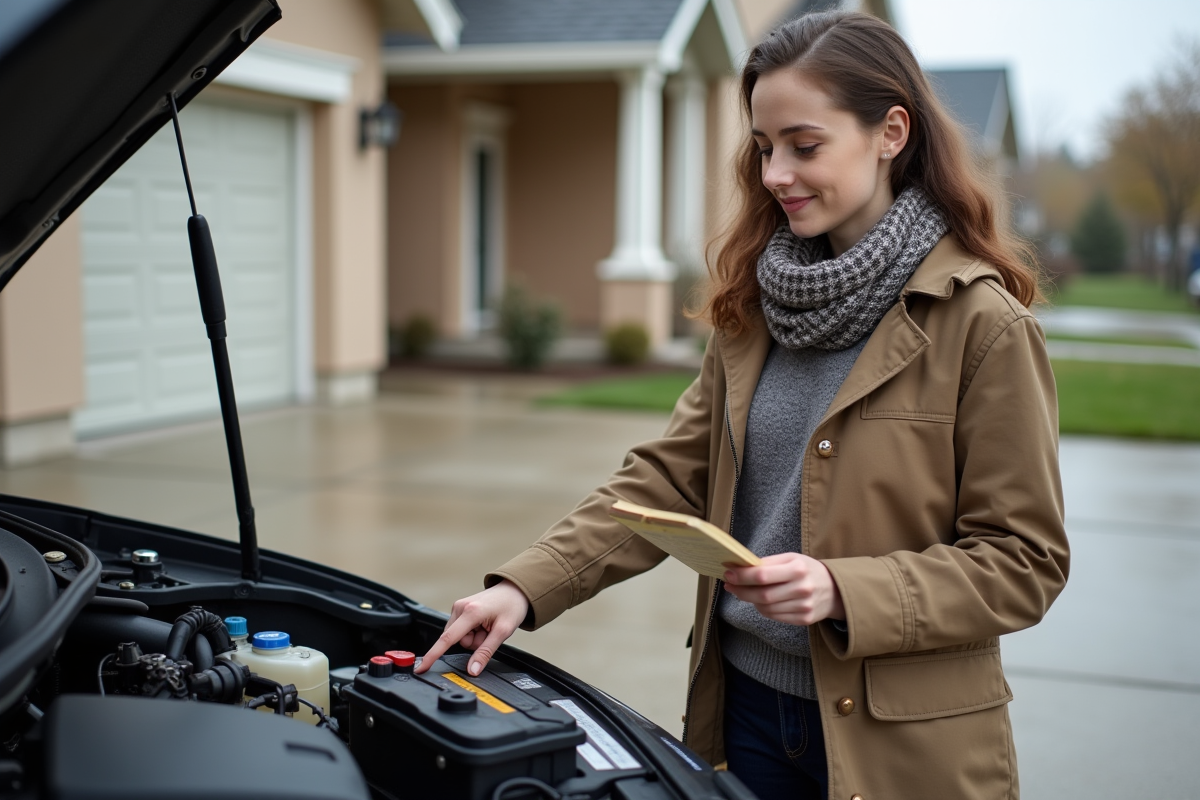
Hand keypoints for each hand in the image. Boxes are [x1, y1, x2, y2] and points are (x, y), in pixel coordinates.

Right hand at [417, 580, 529, 675]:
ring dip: (474, 638)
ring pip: (460, 637)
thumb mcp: (503, 632)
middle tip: (490, 633)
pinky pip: (462, 631)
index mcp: (470, 612)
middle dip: (474, 643)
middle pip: (457, 641)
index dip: (433, 655)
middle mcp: (460, 607)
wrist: (515, 590)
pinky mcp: (460, 609)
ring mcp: (459, 607)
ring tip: (488, 627)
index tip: (421, 667)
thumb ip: (485, 652)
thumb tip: (472, 670)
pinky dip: (473, 632)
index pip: (447, 639)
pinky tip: (483, 624)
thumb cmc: (511, 606)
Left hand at [723, 553, 843, 625]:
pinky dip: (763, 609)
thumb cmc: (807, 570)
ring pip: (766, 608)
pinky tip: (761, 601)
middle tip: (729, 585)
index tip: (728, 573)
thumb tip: (739, 567)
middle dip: (740, 591)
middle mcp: (802, 589)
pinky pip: (774, 617)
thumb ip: (767, 563)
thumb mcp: (791, 559)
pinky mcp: (804, 619)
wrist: (835, 589)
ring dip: (751, 600)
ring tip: (746, 592)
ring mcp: (804, 606)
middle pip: (762, 595)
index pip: (762, 575)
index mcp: (798, 569)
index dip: (741, 576)